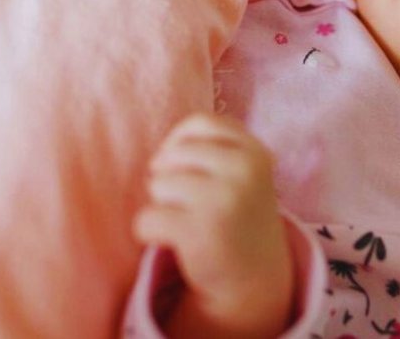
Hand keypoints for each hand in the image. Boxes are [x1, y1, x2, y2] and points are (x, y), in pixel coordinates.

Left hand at [136, 114, 295, 338]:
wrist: (253, 278)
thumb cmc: (236, 214)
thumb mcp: (241, 172)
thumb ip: (209, 147)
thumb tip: (157, 158)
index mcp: (254, 151)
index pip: (200, 122)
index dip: (179, 143)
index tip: (185, 168)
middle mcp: (244, 171)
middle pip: (171, 155)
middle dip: (170, 178)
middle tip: (193, 205)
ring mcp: (223, 200)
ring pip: (156, 185)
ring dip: (163, 207)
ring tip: (190, 223)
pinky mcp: (198, 232)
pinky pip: (145, 219)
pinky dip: (150, 234)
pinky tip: (177, 243)